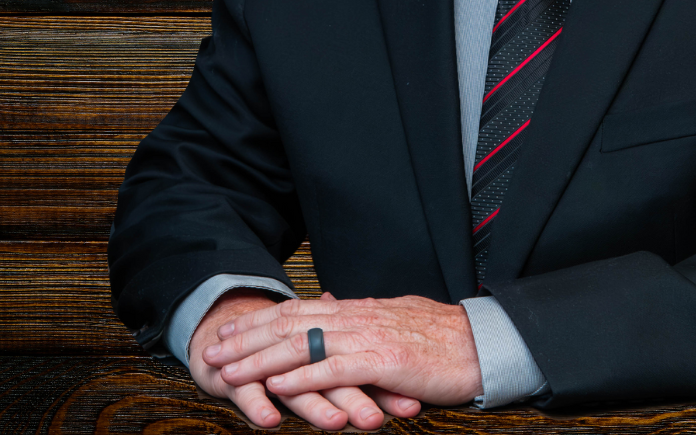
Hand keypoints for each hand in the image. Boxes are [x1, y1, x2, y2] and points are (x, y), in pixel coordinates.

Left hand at [204, 293, 483, 413]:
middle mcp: (359, 317)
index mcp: (361, 309)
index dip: (263, 319)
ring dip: (261, 360)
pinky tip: (276, 387)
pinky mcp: (383, 363)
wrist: (481, 344)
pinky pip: (334, 370)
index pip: (301, 310)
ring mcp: (370, 338)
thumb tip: (338, 309)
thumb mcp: (396, 322)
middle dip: (248, 338)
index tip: (232, 328)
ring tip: (229, 371)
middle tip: (213, 349)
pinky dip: (301, 379)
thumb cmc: (442, 340)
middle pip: (292, 324)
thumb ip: (364, 319)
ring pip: (304, 346)